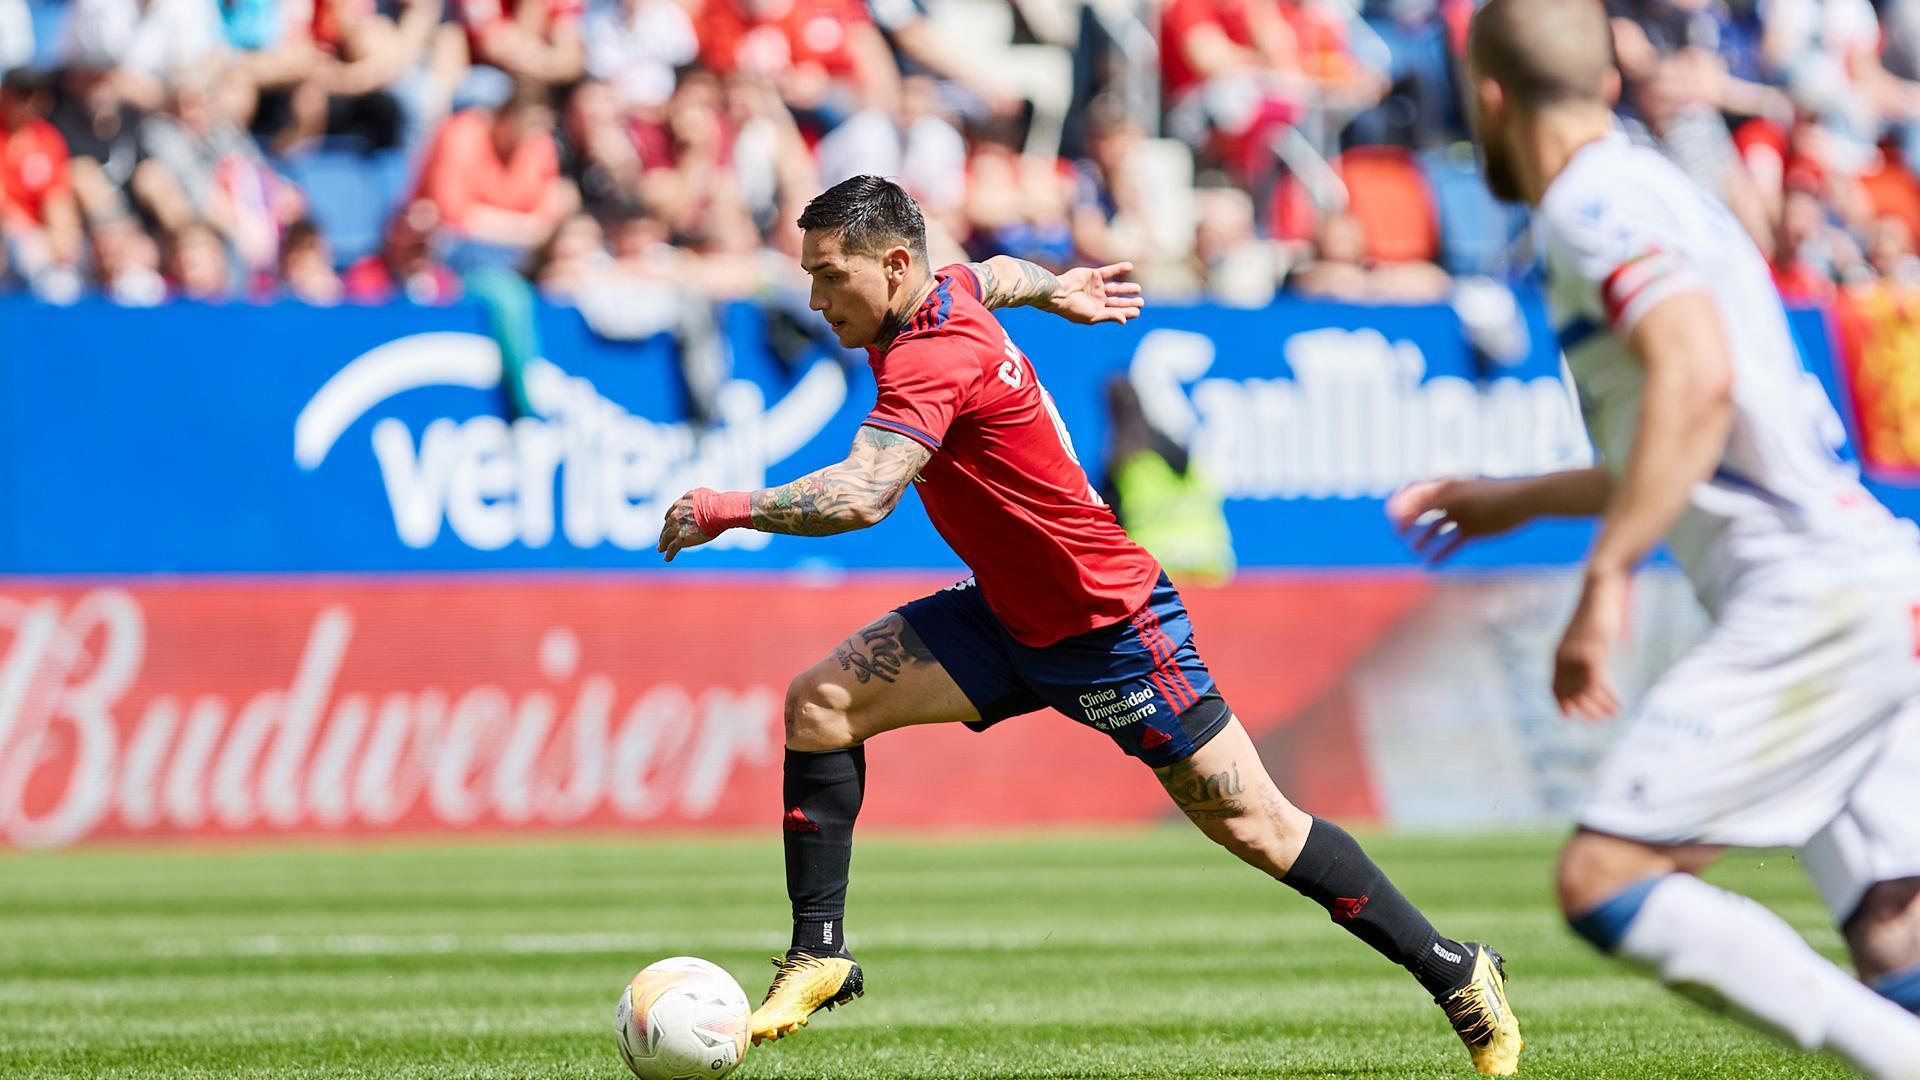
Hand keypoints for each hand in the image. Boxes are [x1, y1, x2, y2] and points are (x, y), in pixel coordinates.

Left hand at [655, 491, 713, 561]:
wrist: (718, 511)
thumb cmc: (715, 502)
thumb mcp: (702, 493)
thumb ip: (695, 497)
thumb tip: (697, 498)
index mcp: (680, 504)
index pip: (671, 513)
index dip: (669, 520)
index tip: (668, 523)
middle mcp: (675, 515)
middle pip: (667, 526)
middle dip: (664, 533)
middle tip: (662, 539)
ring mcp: (677, 527)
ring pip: (666, 537)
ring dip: (663, 544)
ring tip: (661, 549)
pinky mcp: (681, 539)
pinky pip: (672, 548)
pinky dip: (669, 554)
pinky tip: (667, 559)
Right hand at [1045, 261, 1143, 324]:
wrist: (1059, 293)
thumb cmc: (1073, 308)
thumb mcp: (1093, 315)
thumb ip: (1110, 316)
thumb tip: (1125, 320)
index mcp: (1096, 311)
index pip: (1115, 311)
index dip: (1127, 312)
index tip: (1137, 312)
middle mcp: (1097, 299)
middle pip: (1116, 300)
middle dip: (1128, 301)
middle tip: (1141, 302)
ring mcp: (1096, 287)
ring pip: (1115, 287)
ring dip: (1126, 288)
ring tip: (1138, 289)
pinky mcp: (1094, 275)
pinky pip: (1109, 271)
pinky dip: (1120, 268)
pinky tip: (1130, 267)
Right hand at [1385, 478, 1528, 563]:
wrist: (1527, 502)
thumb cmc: (1493, 496)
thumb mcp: (1459, 497)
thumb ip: (1429, 501)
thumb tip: (1403, 508)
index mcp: (1447, 486)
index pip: (1416, 491)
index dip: (1402, 502)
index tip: (1392, 517)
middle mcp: (1452, 501)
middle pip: (1422, 512)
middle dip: (1408, 523)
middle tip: (1398, 535)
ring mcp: (1462, 516)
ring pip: (1436, 529)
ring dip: (1423, 539)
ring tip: (1414, 551)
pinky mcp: (1473, 531)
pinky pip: (1451, 543)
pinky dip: (1441, 553)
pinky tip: (1431, 564)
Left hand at [1553, 569, 1627, 721]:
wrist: (1601, 589)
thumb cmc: (1596, 613)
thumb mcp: (1586, 637)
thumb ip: (1584, 654)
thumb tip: (1590, 667)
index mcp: (1558, 654)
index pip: (1554, 687)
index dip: (1561, 704)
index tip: (1568, 717)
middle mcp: (1564, 657)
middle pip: (1570, 693)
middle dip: (1584, 710)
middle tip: (1598, 721)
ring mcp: (1578, 655)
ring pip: (1584, 691)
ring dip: (1598, 707)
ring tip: (1612, 715)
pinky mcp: (1594, 651)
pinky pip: (1597, 682)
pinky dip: (1606, 696)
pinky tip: (1617, 704)